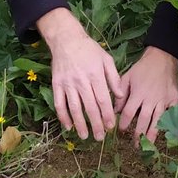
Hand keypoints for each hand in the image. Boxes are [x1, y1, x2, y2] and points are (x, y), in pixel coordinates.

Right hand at [37, 8, 122, 140]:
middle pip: (89, 107)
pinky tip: (68, 126)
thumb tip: (121, 96)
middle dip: (95, 124)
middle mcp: (81, 81)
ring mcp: (67, 84)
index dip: (107, 115)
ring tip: (85, 136)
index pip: (103, 100)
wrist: (66, 39)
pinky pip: (59, 103)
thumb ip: (114, 78)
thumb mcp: (106, 59)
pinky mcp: (56, 84)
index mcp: (95, 75)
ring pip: (74, 108)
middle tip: (100, 137)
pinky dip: (63, 116)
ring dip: (80, 124)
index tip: (110, 126)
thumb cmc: (89, 49)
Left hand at [117, 47, 177, 142]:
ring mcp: (163, 100)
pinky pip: (172, 113)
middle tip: (136, 145)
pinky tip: (167, 133)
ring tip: (149, 145)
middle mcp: (150, 99)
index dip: (123, 123)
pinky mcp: (174, 99)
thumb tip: (115, 109)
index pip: (128, 113)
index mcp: (138, 94)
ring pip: (157, 120)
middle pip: (143, 120)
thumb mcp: (127, 76)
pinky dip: (170, 123)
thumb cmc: (142, 68)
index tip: (120, 131)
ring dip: (153, 134)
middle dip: (138, 134)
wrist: (162, 57)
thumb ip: (120, 93)